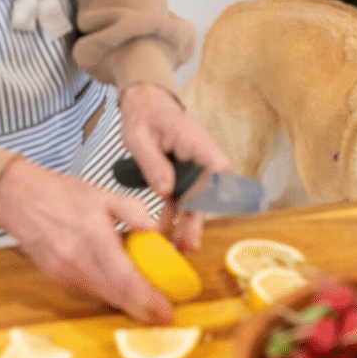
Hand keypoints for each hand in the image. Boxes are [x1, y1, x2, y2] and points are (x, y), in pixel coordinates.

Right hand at [0, 157, 174, 323]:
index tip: (167, 312)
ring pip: (104, 298)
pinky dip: (109, 295)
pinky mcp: (59, 279)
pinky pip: (90, 293)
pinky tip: (123, 291)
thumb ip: (132, 209)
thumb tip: (154, 227)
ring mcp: (66, 274)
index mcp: (94, 239)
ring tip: (150, 306)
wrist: (18, 200)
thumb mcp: (102, 193)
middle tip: (164, 317)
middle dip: (144, 311)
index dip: (149, 300)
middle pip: (118, 297)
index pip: (126, 280)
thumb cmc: (61, 195)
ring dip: (128, 305)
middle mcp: (78, 263)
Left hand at [119, 82, 229, 249]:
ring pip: (194, 202)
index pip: (217, 167)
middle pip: (206, 192)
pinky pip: (180, 201)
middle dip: (197, 220)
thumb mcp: (139, 136)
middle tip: (189, 244)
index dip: (217, 190)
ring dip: (186, 225)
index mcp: (195, 141)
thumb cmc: (145, 116)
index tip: (210, 209)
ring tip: (179, 249)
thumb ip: (153, 163)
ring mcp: (193, 170)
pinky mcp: (182, 179)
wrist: (145, 108)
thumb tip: (166, 189)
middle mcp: (200, 158)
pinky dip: (172, 218)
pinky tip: (163, 234)